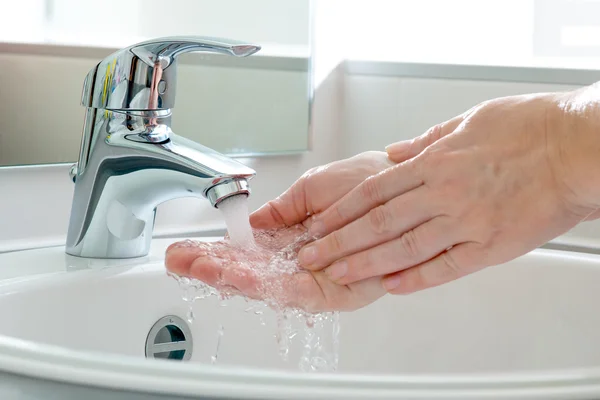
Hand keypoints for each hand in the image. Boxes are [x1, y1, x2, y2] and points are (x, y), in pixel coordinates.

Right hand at [165, 152, 394, 311]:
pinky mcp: (338, 292)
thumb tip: (251, 224)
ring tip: (199, 268)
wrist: (403, 183)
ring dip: (229, 278)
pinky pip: (297, 293)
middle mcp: (301, 264)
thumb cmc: (366, 184)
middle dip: (213, 269)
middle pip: (250, 275)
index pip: (247, 253)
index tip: (189, 248)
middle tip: (180, 262)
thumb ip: (280, 210)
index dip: (217, 253)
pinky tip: (238, 275)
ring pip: (265, 287)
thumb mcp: (312, 190)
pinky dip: (267, 285)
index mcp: (293, 241)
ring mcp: (317, 279)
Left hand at [298, 89, 599, 294]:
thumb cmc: (530, 128)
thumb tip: (395, 152)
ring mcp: (466, 222)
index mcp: (434, 161)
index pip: (372, 191)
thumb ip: (426, 141)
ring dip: (366, 263)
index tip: (317, 224)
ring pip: (403, 247)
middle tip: (311, 256)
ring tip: (337, 275)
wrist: (578, 147)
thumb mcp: (468, 120)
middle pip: (377, 223)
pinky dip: (416, 279)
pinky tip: (391, 287)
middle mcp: (443, 192)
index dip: (340, 211)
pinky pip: (446, 267)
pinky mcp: (491, 246)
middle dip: (339, 242)